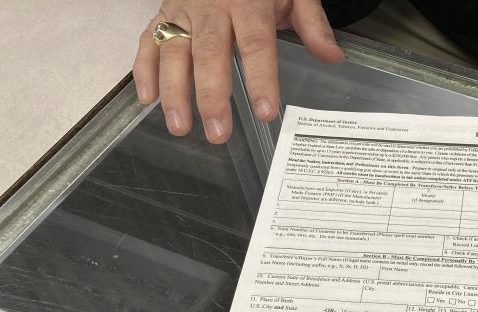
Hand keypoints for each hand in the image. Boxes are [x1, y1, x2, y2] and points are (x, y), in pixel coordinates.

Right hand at [133, 0, 343, 142]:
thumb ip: (312, 23)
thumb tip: (333, 56)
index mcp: (248, 1)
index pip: (256, 44)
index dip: (260, 79)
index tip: (266, 111)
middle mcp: (211, 5)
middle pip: (210, 53)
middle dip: (212, 95)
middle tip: (218, 132)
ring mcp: (183, 10)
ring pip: (174, 51)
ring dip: (174, 91)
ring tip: (180, 126)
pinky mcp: (163, 14)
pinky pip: (148, 41)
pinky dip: (144, 69)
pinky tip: (148, 100)